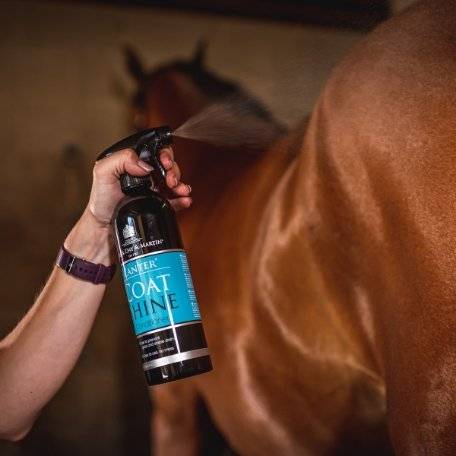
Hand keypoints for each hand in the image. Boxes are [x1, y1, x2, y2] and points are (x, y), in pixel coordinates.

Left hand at [64, 147, 190, 264]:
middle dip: (174, 170)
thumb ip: (120, 160)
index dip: (164, 155)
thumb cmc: (101, 201)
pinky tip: (184, 200)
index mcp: (134, 164)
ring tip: (180, 190)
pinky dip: (183, 199)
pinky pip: (176, 200)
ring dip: (181, 184)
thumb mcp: (102, 173)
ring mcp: (154, 190)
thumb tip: (145, 164)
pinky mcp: (159, 205)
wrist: (105, 229)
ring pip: (175, 181)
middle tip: (170, 180)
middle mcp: (146, 176)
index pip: (155, 152)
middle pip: (168, 165)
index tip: (164, 163)